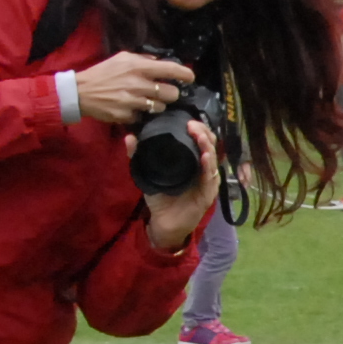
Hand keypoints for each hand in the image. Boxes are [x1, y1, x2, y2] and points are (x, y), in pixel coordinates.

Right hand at [75, 50, 193, 129]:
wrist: (80, 92)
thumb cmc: (102, 73)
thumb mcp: (121, 58)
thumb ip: (142, 59)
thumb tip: (161, 62)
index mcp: (138, 67)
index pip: (170, 69)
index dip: (185, 74)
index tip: (190, 78)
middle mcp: (137, 84)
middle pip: (171, 93)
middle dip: (171, 94)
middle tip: (165, 93)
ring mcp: (132, 101)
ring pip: (160, 107)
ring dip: (157, 105)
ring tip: (146, 101)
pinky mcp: (126, 115)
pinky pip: (143, 117)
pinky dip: (140, 114)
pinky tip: (132, 109)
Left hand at [142, 126, 218, 249]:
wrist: (164, 224)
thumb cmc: (160, 198)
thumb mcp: (148, 173)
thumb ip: (139, 156)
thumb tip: (129, 137)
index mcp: (192, 160)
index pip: (200, 139)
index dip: (197, 128)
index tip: (187, 119)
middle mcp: (203, 168)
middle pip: (210, 144)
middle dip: (203, 132)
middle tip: (192, 124)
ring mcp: (208, 180)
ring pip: (212, 158)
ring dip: (207, 145)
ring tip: (199, 135)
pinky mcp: (208, 194)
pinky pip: (211, 177)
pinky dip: (208, 166)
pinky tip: (205, 156)